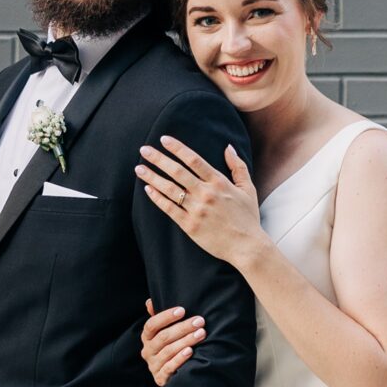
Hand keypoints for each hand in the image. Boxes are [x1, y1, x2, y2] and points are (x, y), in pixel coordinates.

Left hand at [137, 139, 262, 266]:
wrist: (247, 246)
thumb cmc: (248, 218)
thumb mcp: (248, 189)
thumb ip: (238, 166)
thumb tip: (228, 147)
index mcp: (219, 183)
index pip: (194, 160)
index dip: (177, 148)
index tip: (163, 139)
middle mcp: (206, 194)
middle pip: (177, 171)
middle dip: (158, 159)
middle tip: (144, 149)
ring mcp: (197, 210)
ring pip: (170, 189)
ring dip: (152, 177)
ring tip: (139, 168)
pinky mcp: (190, 226)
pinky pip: (169, 209)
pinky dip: (157, 198)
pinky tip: (148, 189)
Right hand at [141, 296, 206, 386]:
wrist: (173, 374)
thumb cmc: (172, 346)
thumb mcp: (165, 332)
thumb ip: (159, 318)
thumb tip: (149, 302)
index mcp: (147, 337)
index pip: (151, 325)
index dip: (165, 317)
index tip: (182, 310)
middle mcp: (147, 351)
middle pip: (163, 337)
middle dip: (183, 328)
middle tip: (199, 321)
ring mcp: (153, 365)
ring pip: (168, 351)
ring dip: (186, 341)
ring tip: (201, 334)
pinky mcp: (160, 378)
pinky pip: (169, 367)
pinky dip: (180, 359)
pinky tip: (190, 351)